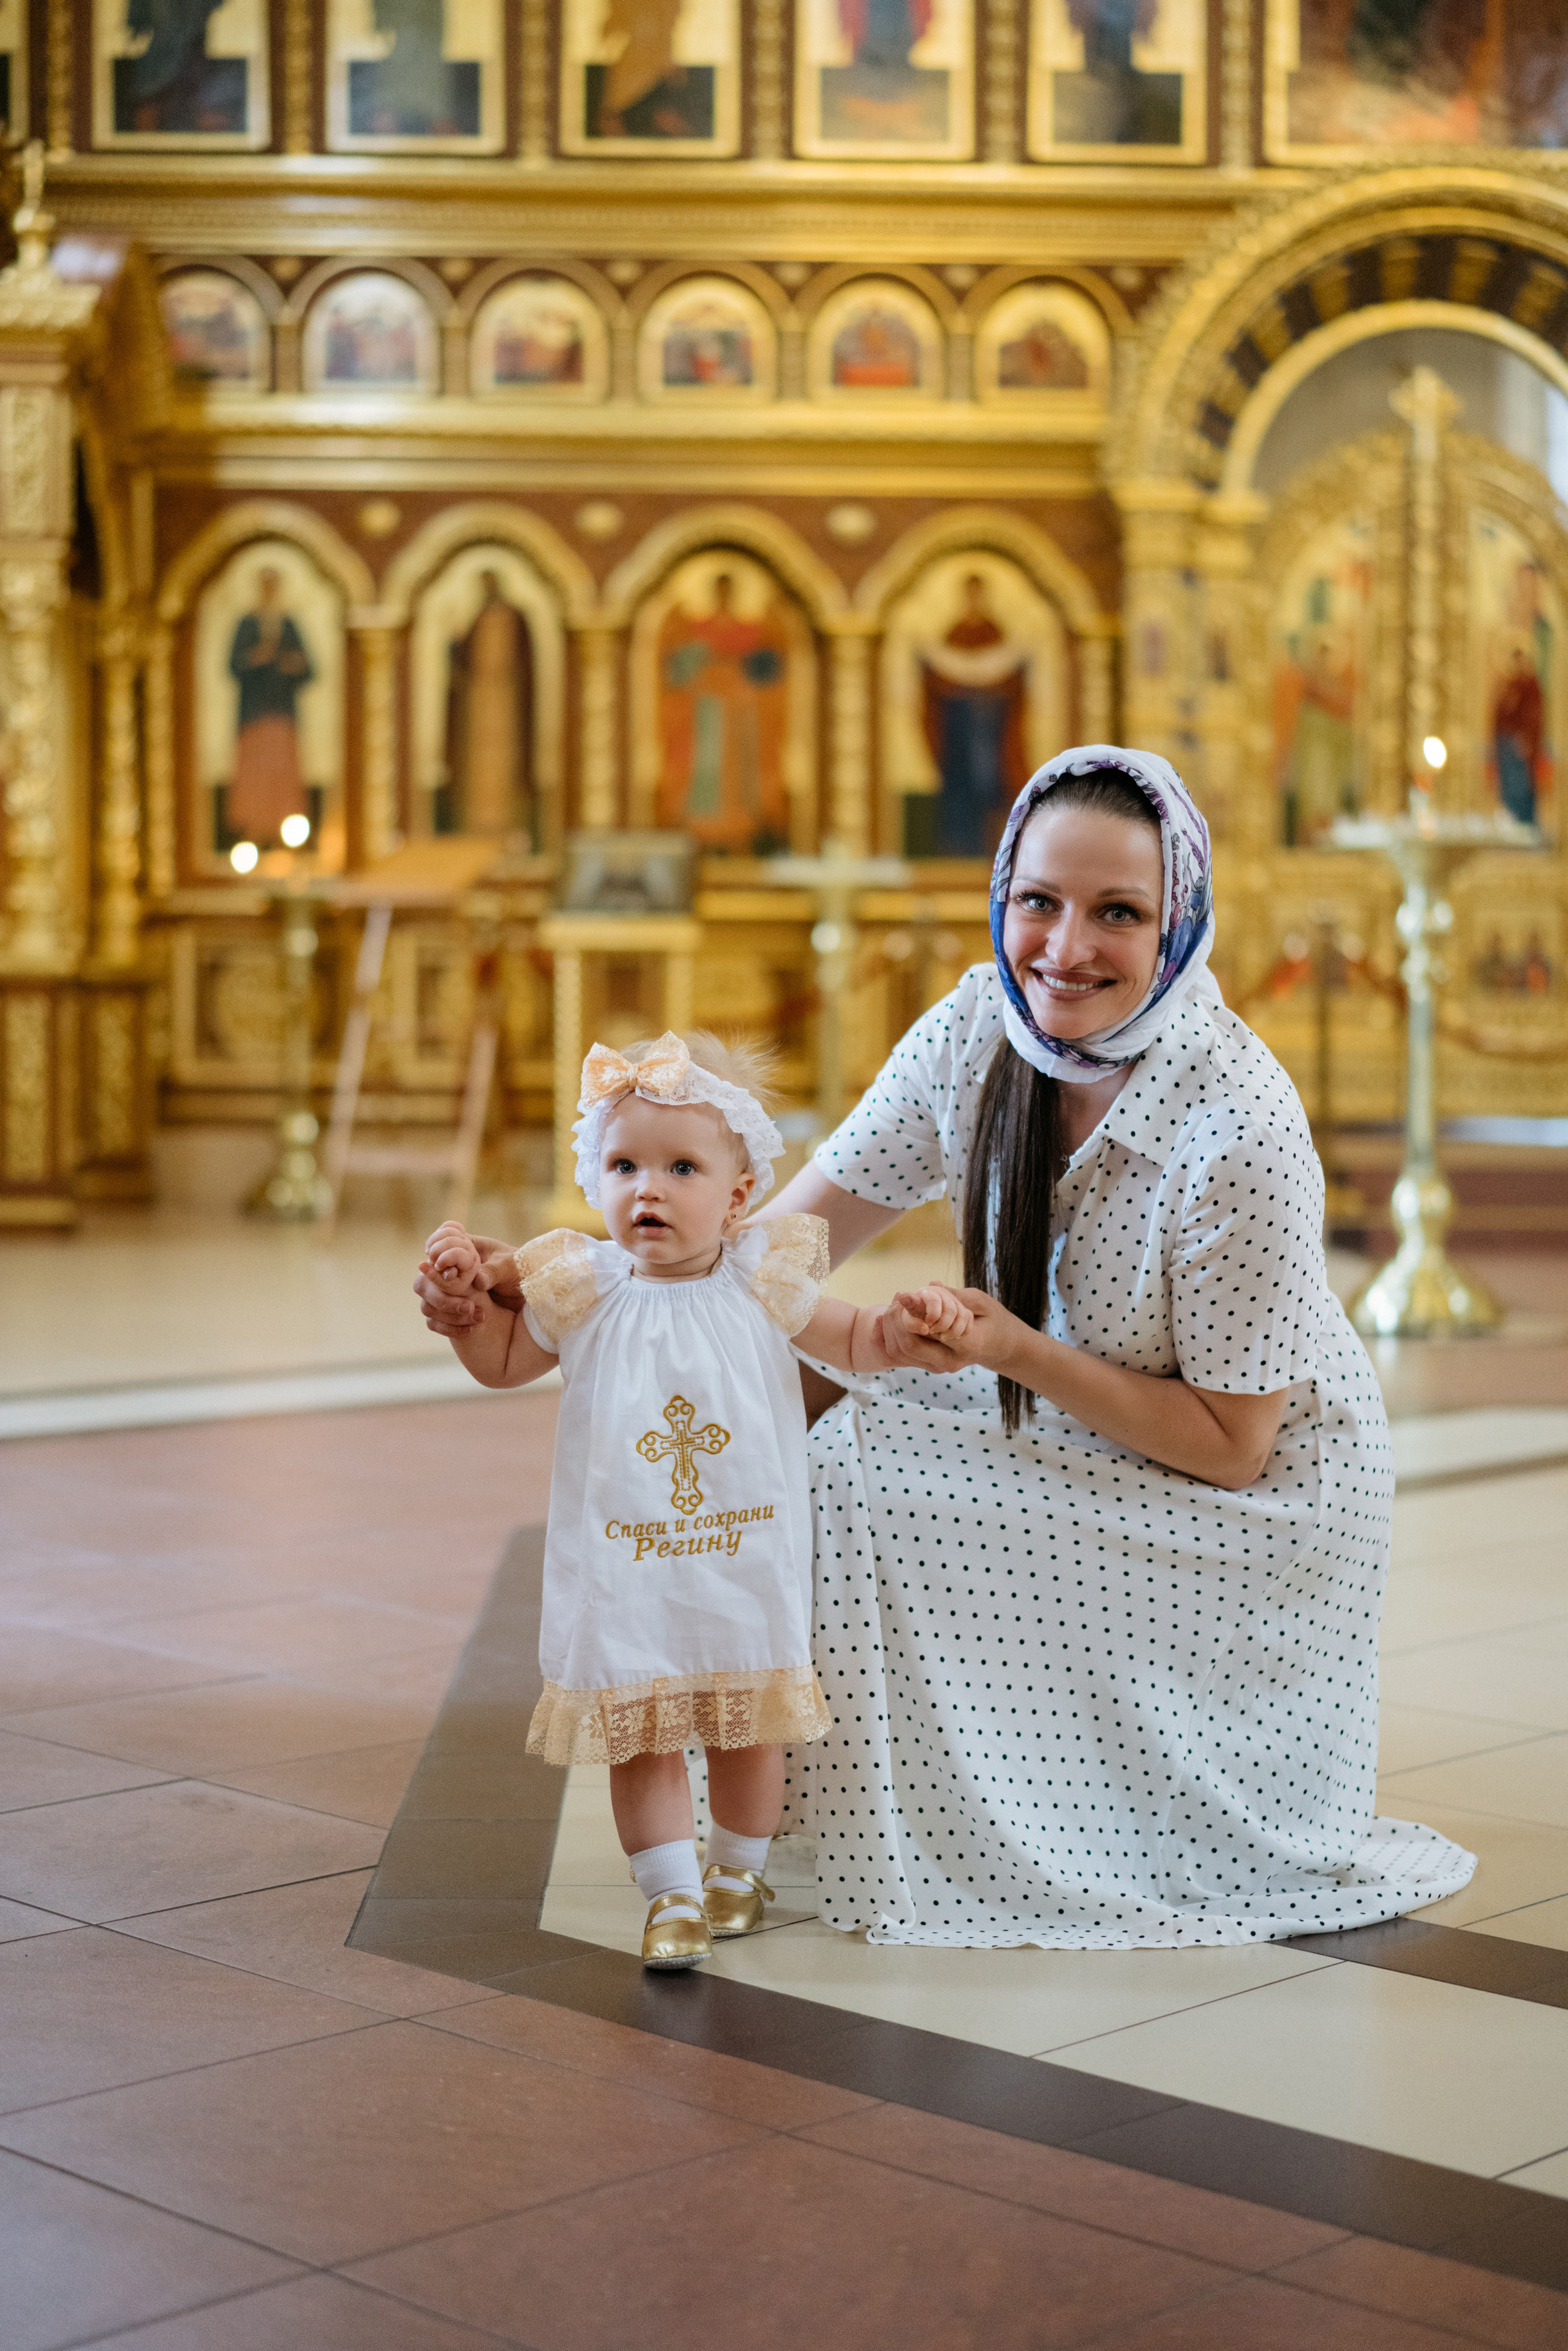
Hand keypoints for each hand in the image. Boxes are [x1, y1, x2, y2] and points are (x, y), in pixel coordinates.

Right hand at [414, 1230, 521, 1334]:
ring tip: (477, 1316)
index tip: (449, 1273)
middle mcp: (450, 1271)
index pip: (435, 1248)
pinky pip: (435, 1321)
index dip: (436, 1257)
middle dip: (440, 1294)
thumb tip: (477, 1281)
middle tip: (468, 1305)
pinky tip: (471, 1329)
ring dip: (447, 1312)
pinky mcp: (451, 1312)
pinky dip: (448, 1327)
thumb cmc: (521, 1271)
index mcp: (462, 1249)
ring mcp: (448, 1293)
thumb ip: (493, 1271)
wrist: (530, 1296)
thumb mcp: (510, 1267)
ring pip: (428, 1302)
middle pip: (424, 1280)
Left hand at [881, 1286, 1025, 1377]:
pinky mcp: (930, 1365)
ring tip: (894, 1305)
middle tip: (898, 1297)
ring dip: (891, 1328)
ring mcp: (939, 1366)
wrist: (1001, 1348)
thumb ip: (954, 1296)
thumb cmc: (994, 1320)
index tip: (902, 1294)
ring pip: (901, 1352)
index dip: (913, 1310)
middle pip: (909, 1344)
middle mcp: (951, 1361)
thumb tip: (930, 1285)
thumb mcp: (981, 1302)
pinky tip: (885, 1320)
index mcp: (968, 1344)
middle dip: (897, 1319)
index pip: (932, 1328)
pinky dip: (889, 1338)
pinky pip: (902, 1356)